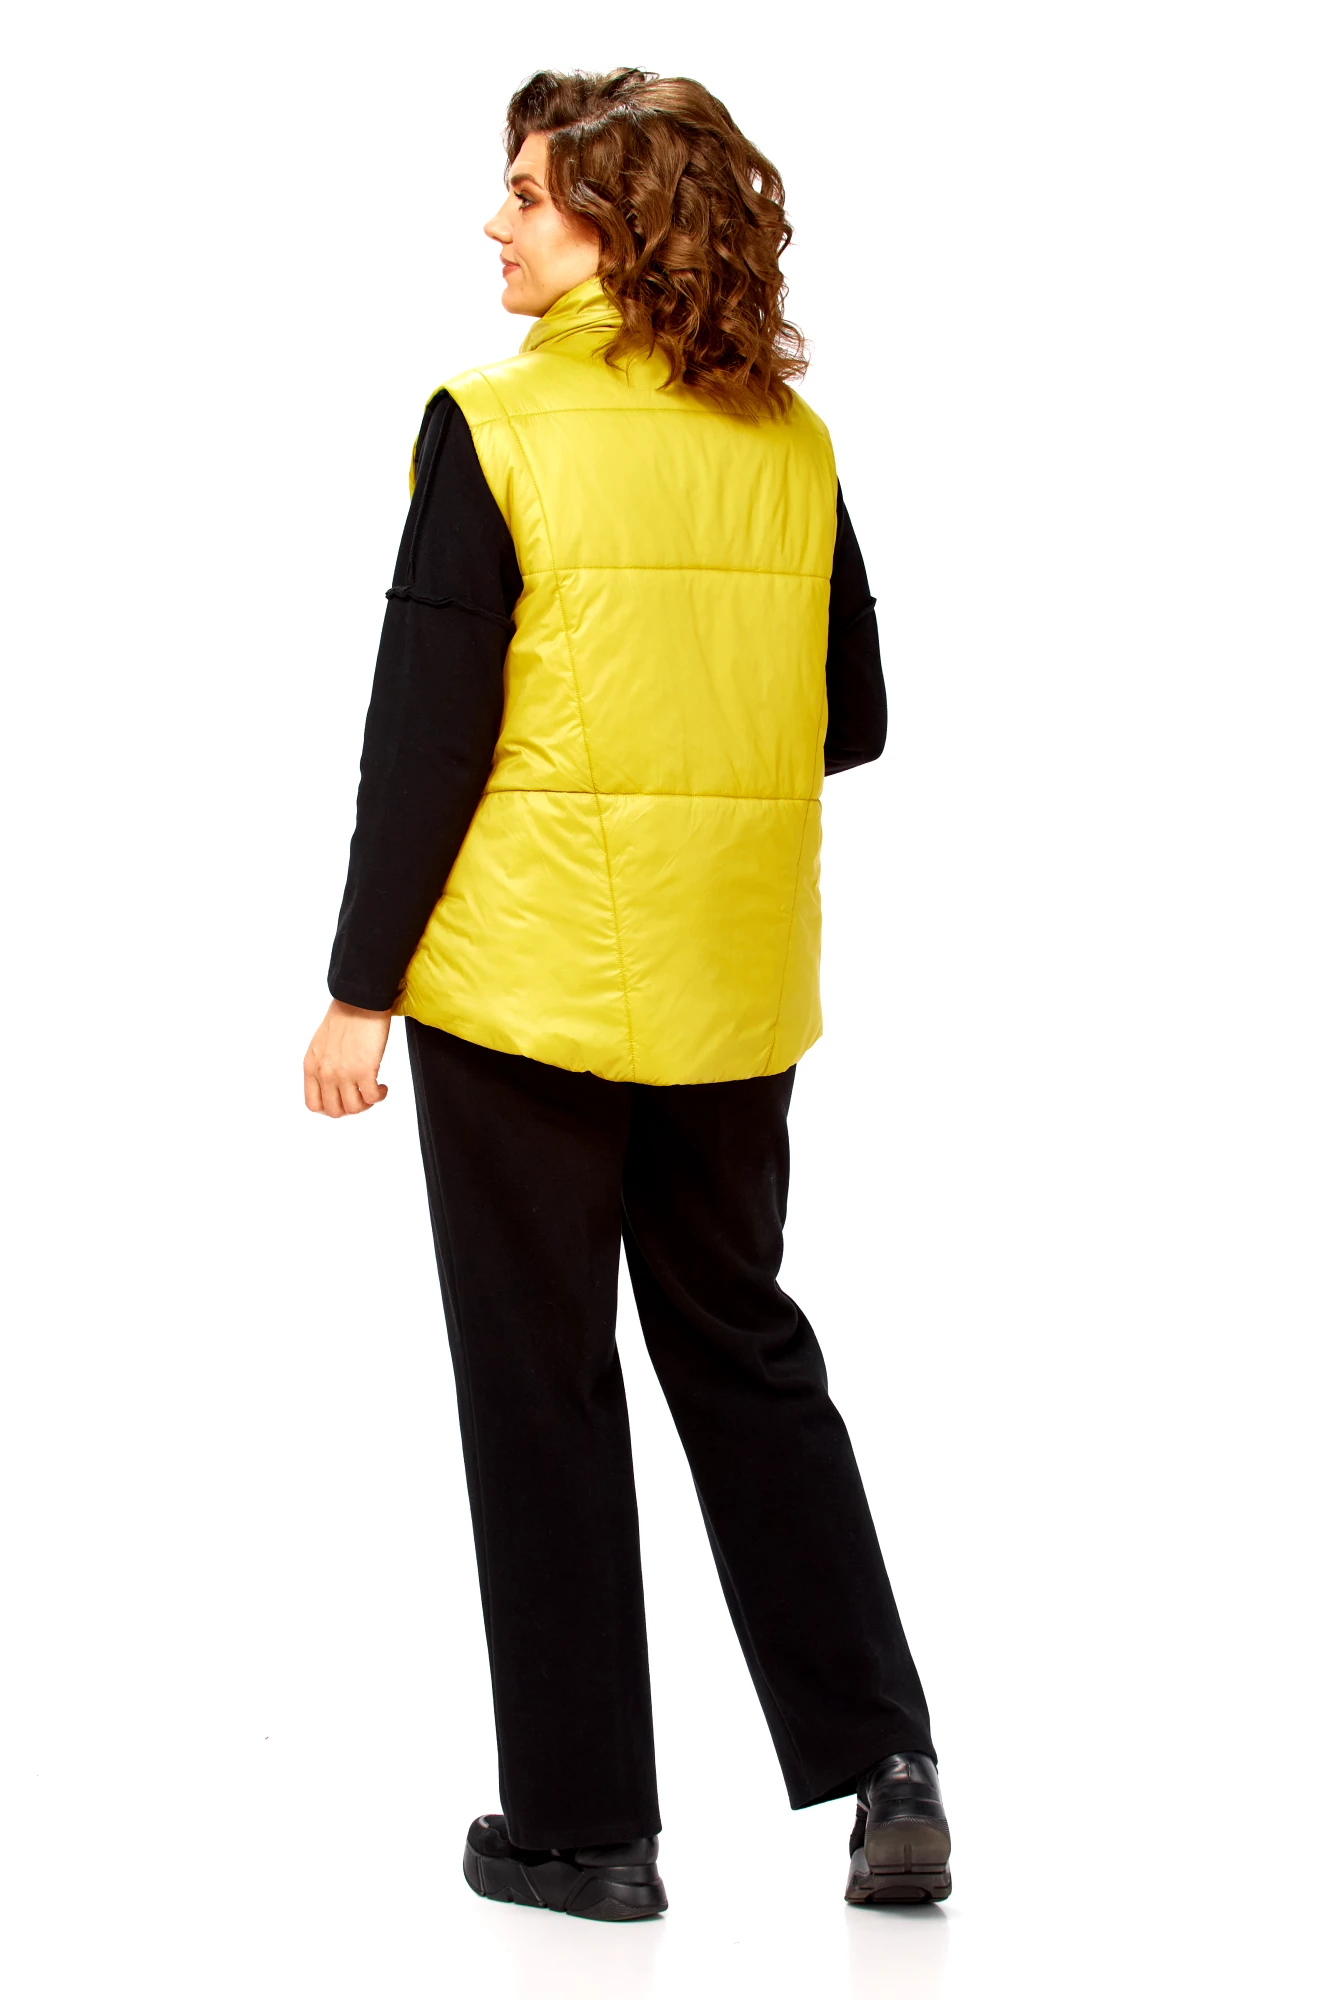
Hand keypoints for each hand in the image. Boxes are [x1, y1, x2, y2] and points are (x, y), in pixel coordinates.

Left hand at [303, 1000, 391, 1116]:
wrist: (359, 1001)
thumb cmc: (345, 1016)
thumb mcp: (321, 1044)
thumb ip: (323, 1065)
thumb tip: (334, 1083)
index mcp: (312, 1066)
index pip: (314, 1104)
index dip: (330, 1108)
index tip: (342, 1101)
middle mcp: (325, 1073)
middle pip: (334, 1111)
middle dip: (350, 1108)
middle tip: (361, 1097)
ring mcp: (344, 1073)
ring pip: (354, 1108)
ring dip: (366, 1104)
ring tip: (373, 1091)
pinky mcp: (365, 1070)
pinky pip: (372, 1097)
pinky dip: (379, 1096)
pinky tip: (382, 1087)